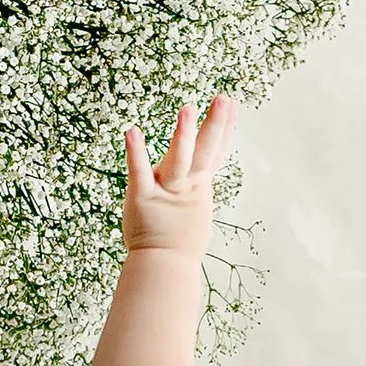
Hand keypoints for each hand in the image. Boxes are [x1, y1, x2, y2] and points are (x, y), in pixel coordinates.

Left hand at [123, 96, 236, 259]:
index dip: (225, 128)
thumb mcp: (193, 207)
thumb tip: (201, 171)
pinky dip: (136, 152)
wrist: (164, 267)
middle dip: (215, 125)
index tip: (233, 104)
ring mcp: (165, 191)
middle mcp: (186, 186)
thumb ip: (194, 185)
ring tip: (188, 110)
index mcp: (198, 186)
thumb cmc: (178, 241)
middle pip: (205, 152)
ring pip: (178, 161)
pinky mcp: (142, 198)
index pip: (215, 152)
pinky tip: (133, 131)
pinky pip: (138, 172)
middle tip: (224, 99)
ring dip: (184, 136)